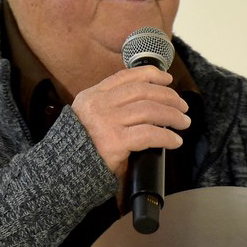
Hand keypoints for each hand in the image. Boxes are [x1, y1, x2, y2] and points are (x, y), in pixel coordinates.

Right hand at [71, 66, 190, 179]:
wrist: (63, 171)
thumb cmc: (82, 148)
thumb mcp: (91, 118)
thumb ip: (112, 107)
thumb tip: (150, 103)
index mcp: (92, 95)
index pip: (126, 77)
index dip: (151, 74)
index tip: (167, 79)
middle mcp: (99, 105)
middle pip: (143, 91)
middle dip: (168, 96)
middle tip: (182, 106)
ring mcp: (106, 122)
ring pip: (149, 110)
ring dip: (172, 115)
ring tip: (183, 122)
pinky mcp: (115, 142)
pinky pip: (149, 134)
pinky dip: (166, 136)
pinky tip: (175, 141)